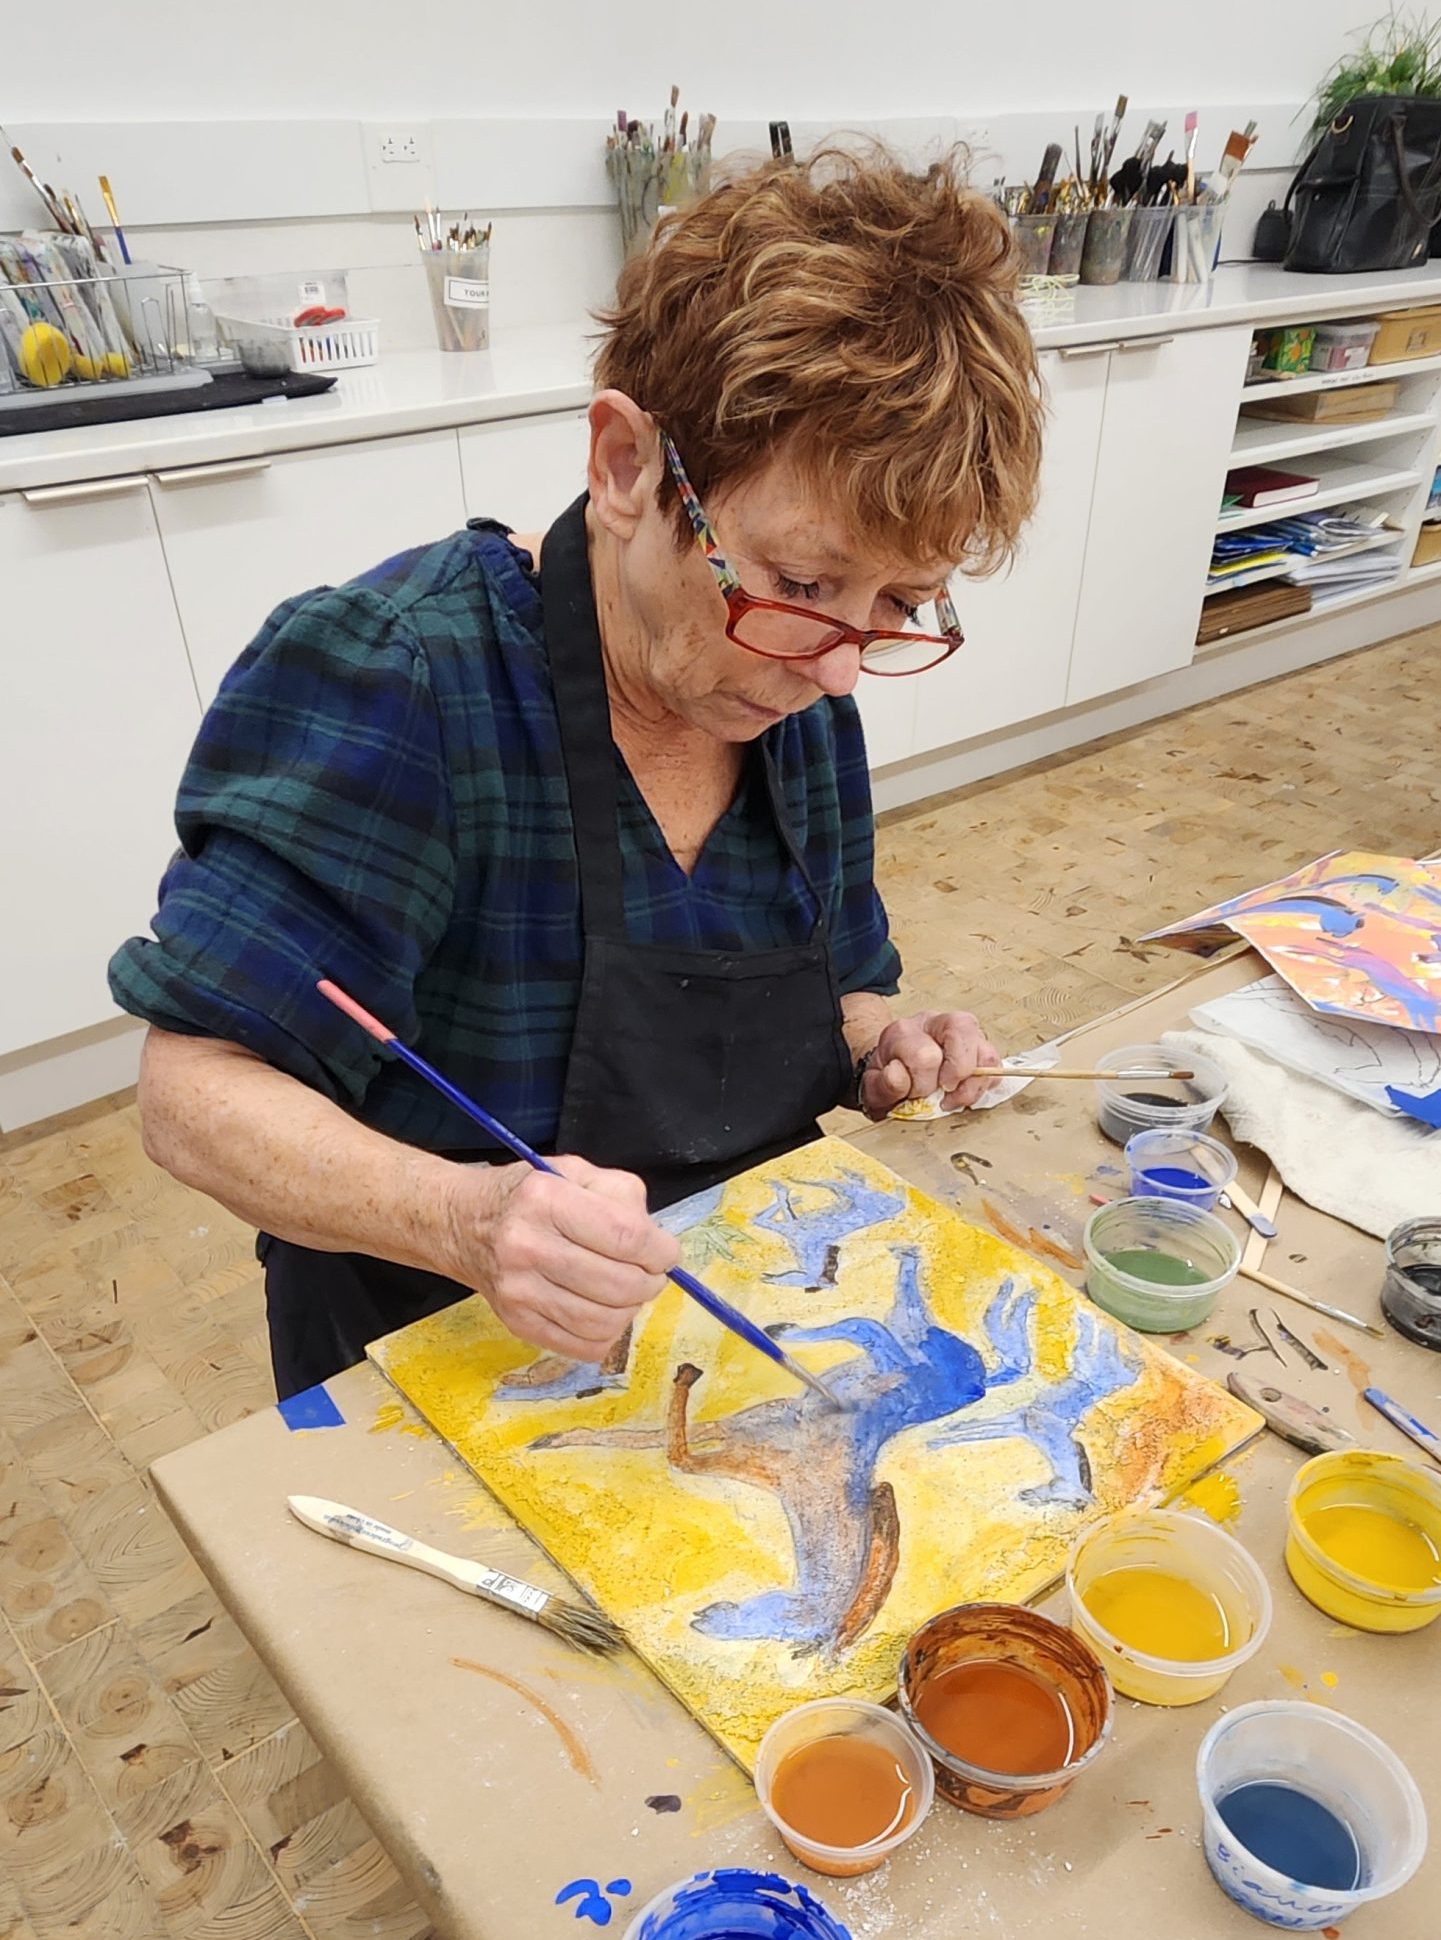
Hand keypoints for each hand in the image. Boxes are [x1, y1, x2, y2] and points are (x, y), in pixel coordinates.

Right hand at [443, 1156, 678, 1360]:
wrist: (465, 1224)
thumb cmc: (529, 1196)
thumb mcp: (574, 1171)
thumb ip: (621, 1196)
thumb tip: (655, 1242)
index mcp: (545, 1200)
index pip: (625, 1236)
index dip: (660, 1250)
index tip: (666, 1252)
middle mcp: (526, 1246)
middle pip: (619, 1283)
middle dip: (650, 1281)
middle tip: (651, 1272)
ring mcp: (518, 1291)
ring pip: (604, 1321)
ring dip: (631, 1309)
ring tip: (626, 1290)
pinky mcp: (516, 1322)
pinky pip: (584, 1346)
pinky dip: (607, 1333)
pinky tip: (603, 1309)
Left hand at [857, 1010, 1000, 1119]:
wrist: (892, 1070)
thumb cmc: (887, 1078)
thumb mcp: (873, 1086)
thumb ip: (882, 1084)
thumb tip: (898, 1075)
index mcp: (905, 1031)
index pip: (924, 1053)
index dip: (922, 1082)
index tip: (916, 1095)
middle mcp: (936, 1023)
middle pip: (962, 1032)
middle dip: (955, 1073)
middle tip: (943, 1093)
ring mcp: (962, 1034)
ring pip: (985, 1049)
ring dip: (974, 1082)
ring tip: (955, 1097)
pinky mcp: (978, 1048)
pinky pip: (994, 1065)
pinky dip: (985, 1083)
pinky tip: (966, 1093)